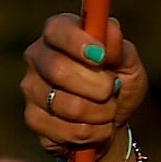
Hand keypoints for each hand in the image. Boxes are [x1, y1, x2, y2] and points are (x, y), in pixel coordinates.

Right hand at [22, 12, 144, 156]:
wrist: (111, 123)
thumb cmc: (119, 84)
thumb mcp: (129, 64)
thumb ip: (120, 48)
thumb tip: (110, 29)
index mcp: (59, 33)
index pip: (58, 30)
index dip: (79, 43)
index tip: (102, 57)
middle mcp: (38, 56)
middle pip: (59, 70)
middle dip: (98, 85)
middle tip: (114, 89)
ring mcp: (32, 88)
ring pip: (68, 105)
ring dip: (101, 112)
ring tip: (108, 110)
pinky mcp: (33, 119)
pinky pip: (67, 130)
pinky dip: (93, 132)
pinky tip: (96, 127)